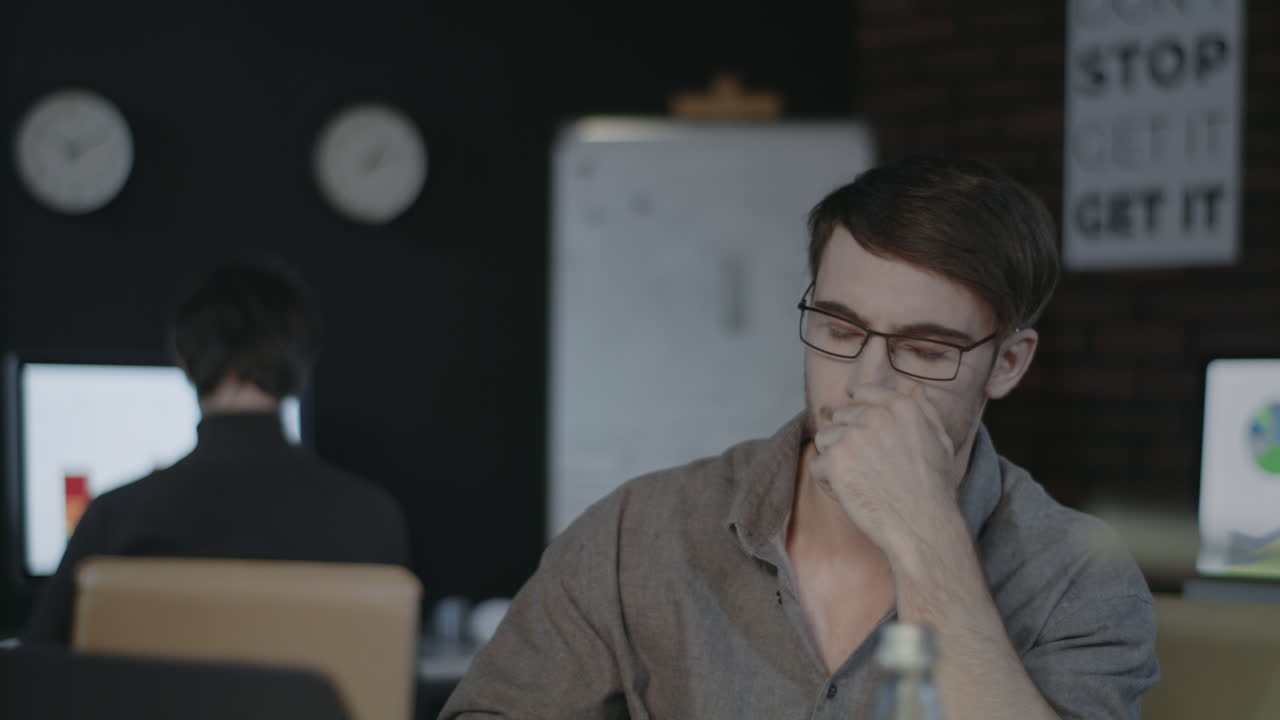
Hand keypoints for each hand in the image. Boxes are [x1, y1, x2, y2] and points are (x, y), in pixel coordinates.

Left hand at [810, 383, 961, 555]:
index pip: (865, 393)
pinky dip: (828, 483)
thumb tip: (917, 390)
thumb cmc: (934, 489)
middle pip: (841, 417)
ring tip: (857, 481)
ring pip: (825, 439)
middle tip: (865, 467)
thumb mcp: (942, 442)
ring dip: (834, 459)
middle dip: (846, 439)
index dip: (857, 407)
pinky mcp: (833, 460)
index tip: (857, 424)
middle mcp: (874, 416)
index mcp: (901, 408)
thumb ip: (926, 412)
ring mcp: (851, 437)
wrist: (922, 524)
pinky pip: (817, 466)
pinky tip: (849, 494)